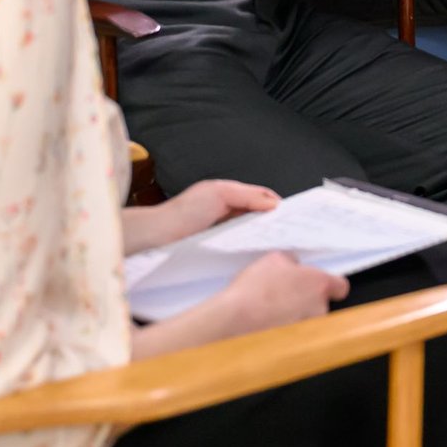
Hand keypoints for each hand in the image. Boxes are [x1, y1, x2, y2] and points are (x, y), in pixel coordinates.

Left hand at [125, 179, 279, 251]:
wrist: (155, 238)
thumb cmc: (182, 213)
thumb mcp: (220, 194)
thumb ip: (248, 196)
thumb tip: (274, 203)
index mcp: (227, 193)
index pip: (260, 196)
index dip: (275, 204)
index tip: (291, 215)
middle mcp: (225, 211)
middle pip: (257, 214)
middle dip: (271, 221)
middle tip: (286, 231)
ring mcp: (221, 231)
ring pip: (250, 232)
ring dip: (260, 236)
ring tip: (273, 243)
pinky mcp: (217, 248)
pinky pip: (239, 246)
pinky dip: (248, 247)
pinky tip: (254, 253)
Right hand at [217, 251, 349, 334]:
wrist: (234, 321)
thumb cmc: (255, 289)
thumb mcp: (273, 260)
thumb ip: (291, 263)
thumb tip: (294, 267)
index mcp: (319, 284)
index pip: (340, 287)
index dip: (329, 286)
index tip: (317, 287)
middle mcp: (320, 309)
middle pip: (320, 306)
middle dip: (305, 304)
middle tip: (283, 300)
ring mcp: (308, 332)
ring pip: (307, 325)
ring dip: (294, 321)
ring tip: (270, 316)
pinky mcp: (294, 349)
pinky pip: (294, 341)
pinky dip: (283, 337)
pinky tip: (266, 330)